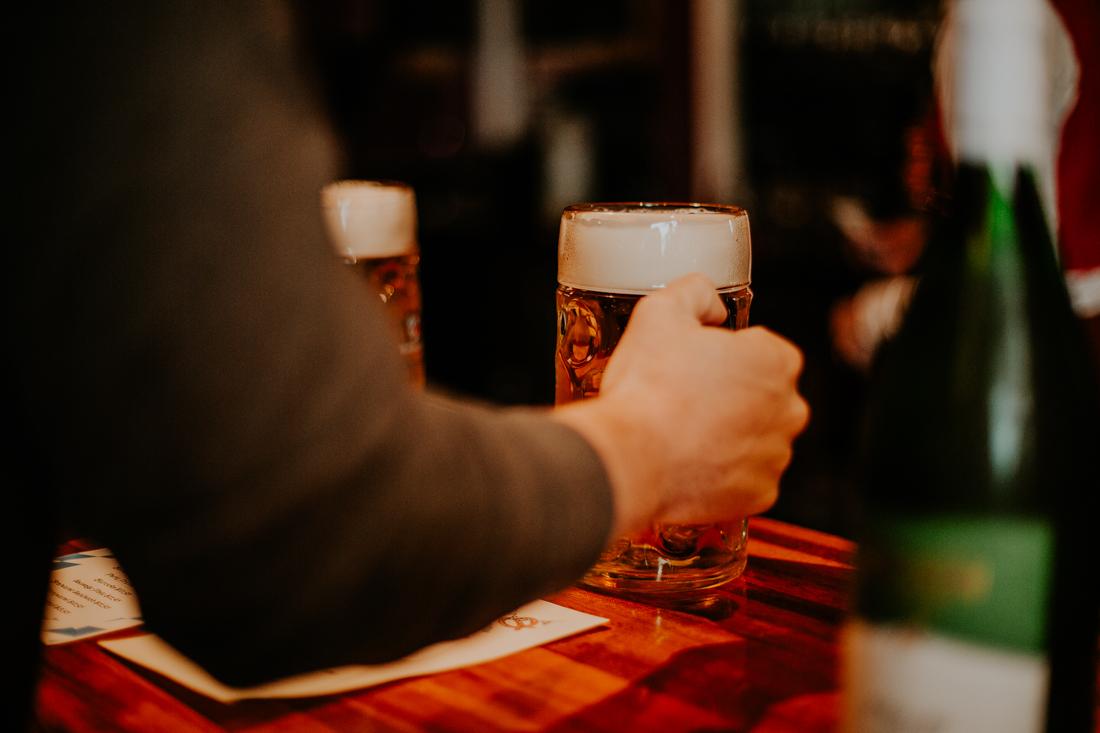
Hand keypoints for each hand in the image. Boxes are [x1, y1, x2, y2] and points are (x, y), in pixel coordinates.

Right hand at [553, 274, 808, 536]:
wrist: (630, 458)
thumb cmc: (648, 386)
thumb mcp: (660, 311)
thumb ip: (696, 291)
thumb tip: (711, 303)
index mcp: (777, 360)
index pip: (760, 349)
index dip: (724, 354)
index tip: (695, 364)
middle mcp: (790, 409)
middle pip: (763, 396)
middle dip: (733, 396)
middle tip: (686, 398)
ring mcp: (776, 455)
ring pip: (755, 438)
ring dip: (729, 435)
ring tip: (682, 432)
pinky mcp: (760, 494)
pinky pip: (745, 478)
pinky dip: (723, 473)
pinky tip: (689, 462)